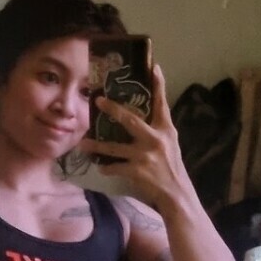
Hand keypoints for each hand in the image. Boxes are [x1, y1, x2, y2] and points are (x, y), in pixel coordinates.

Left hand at [79, 65, 185, 211]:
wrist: (177, 194)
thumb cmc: (172, 168)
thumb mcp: (170, 144)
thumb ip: (157, 131)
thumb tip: (140, 120)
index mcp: (166, 130)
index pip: (162, 103)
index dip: (158, 85)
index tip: (153, 67)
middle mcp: (155, 139)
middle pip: (130, 120)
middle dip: (113, 109)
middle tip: (98, 100)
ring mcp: (145, 156)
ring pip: (115, 148)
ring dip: (97, 146)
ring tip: (83, 143)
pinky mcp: (137, 171)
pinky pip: (116, 167)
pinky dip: (107, 167)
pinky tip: (100, 166)